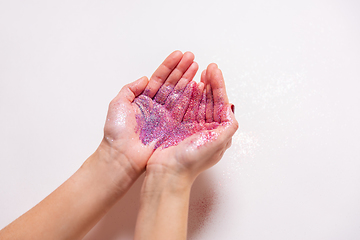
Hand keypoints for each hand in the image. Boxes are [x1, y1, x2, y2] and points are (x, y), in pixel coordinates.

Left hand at [102, 50, 197, 174]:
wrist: (122, 156)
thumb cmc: (117, 133)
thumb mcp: (118, 104)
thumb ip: (130, 89)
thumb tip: (144, 78)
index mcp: (144, 99)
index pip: (159, 78)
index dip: (169, 66)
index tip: (179, 55)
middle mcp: (157, 106)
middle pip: (172, 83)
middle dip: (182, 69)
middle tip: (192, 57)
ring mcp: (166, 116)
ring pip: (180, 93)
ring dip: (189, 79)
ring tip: (197, 67)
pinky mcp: (172, 127)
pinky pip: (184, 109)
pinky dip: (191, 97)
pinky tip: (198, 86)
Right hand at [146, 63, 237, 182]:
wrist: (167, 173)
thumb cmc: (190, 161)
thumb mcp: (216, 143)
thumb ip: (228, 126)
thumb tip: (232, 109)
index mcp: (218, 132)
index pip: (220, 103)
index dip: (219, 86)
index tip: (214, 71)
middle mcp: (207, 129)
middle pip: (210, 100)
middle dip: (211, 83)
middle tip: (209, 68)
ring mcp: (192, 127)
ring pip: (198, 101)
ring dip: (200, 86)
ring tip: (199, 72)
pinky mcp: (179, 127)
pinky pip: (185, 106)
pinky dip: (187, 95)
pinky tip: (188, 86)